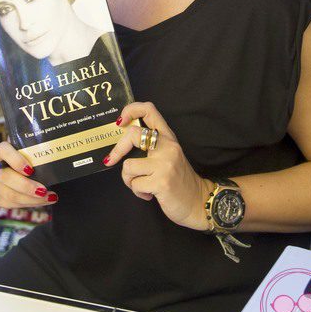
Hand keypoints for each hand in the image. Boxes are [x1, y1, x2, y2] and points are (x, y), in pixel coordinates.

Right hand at [0, 141, 57, 209]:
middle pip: (6, 178)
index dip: (16, 161)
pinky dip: (30, 203)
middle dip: (26, 187)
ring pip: (9, 195)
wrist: (15, 168)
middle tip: (43, 190)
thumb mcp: (29, 150)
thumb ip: (36, 152)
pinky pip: (12, 204)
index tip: (30, 170)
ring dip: (31, 199)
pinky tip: (42, 201)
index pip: (4, 151)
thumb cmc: (27, 157)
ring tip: (49, 197)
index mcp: (1, 150)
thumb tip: (55, 154)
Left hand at [103, 102, 212, 231]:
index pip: (149, 110)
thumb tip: (121, 144)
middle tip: (111, 160)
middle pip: (132, 135)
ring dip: (129, 179)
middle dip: (117, 150)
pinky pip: (134, 184)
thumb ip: (151, 146)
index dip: (130, 110)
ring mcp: (165, 164)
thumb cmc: (178, 180)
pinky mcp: (161, 182)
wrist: (199, 201)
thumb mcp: (168, 156)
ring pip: (128, 165)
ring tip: (142, 184)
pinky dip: (137, 191)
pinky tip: (149, 194)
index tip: (120, 122)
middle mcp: (168, 147)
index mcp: (168, 138)